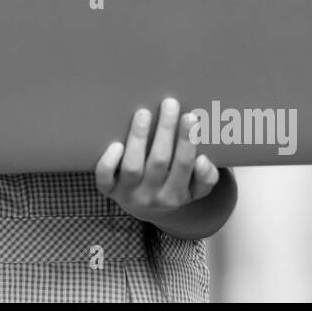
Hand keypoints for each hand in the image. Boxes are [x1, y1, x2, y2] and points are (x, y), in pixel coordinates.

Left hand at [95, 97, 222, 232]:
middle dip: (166, 130)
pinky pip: (105, 178)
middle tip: (170, 103)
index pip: (184, 166)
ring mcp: (128, 194)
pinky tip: (115, 143)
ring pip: (132, 167)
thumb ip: (206, 177)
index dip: (187, 142)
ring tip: (143, 113)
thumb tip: (202, 161)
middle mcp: (152, 197)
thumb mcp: (195, 189)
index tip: (190, 117)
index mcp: (176, 195)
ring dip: (138, 138)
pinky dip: (109, 162)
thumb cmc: (173, 186)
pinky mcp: (108, 190)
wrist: (144, 207)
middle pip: (159, 161)